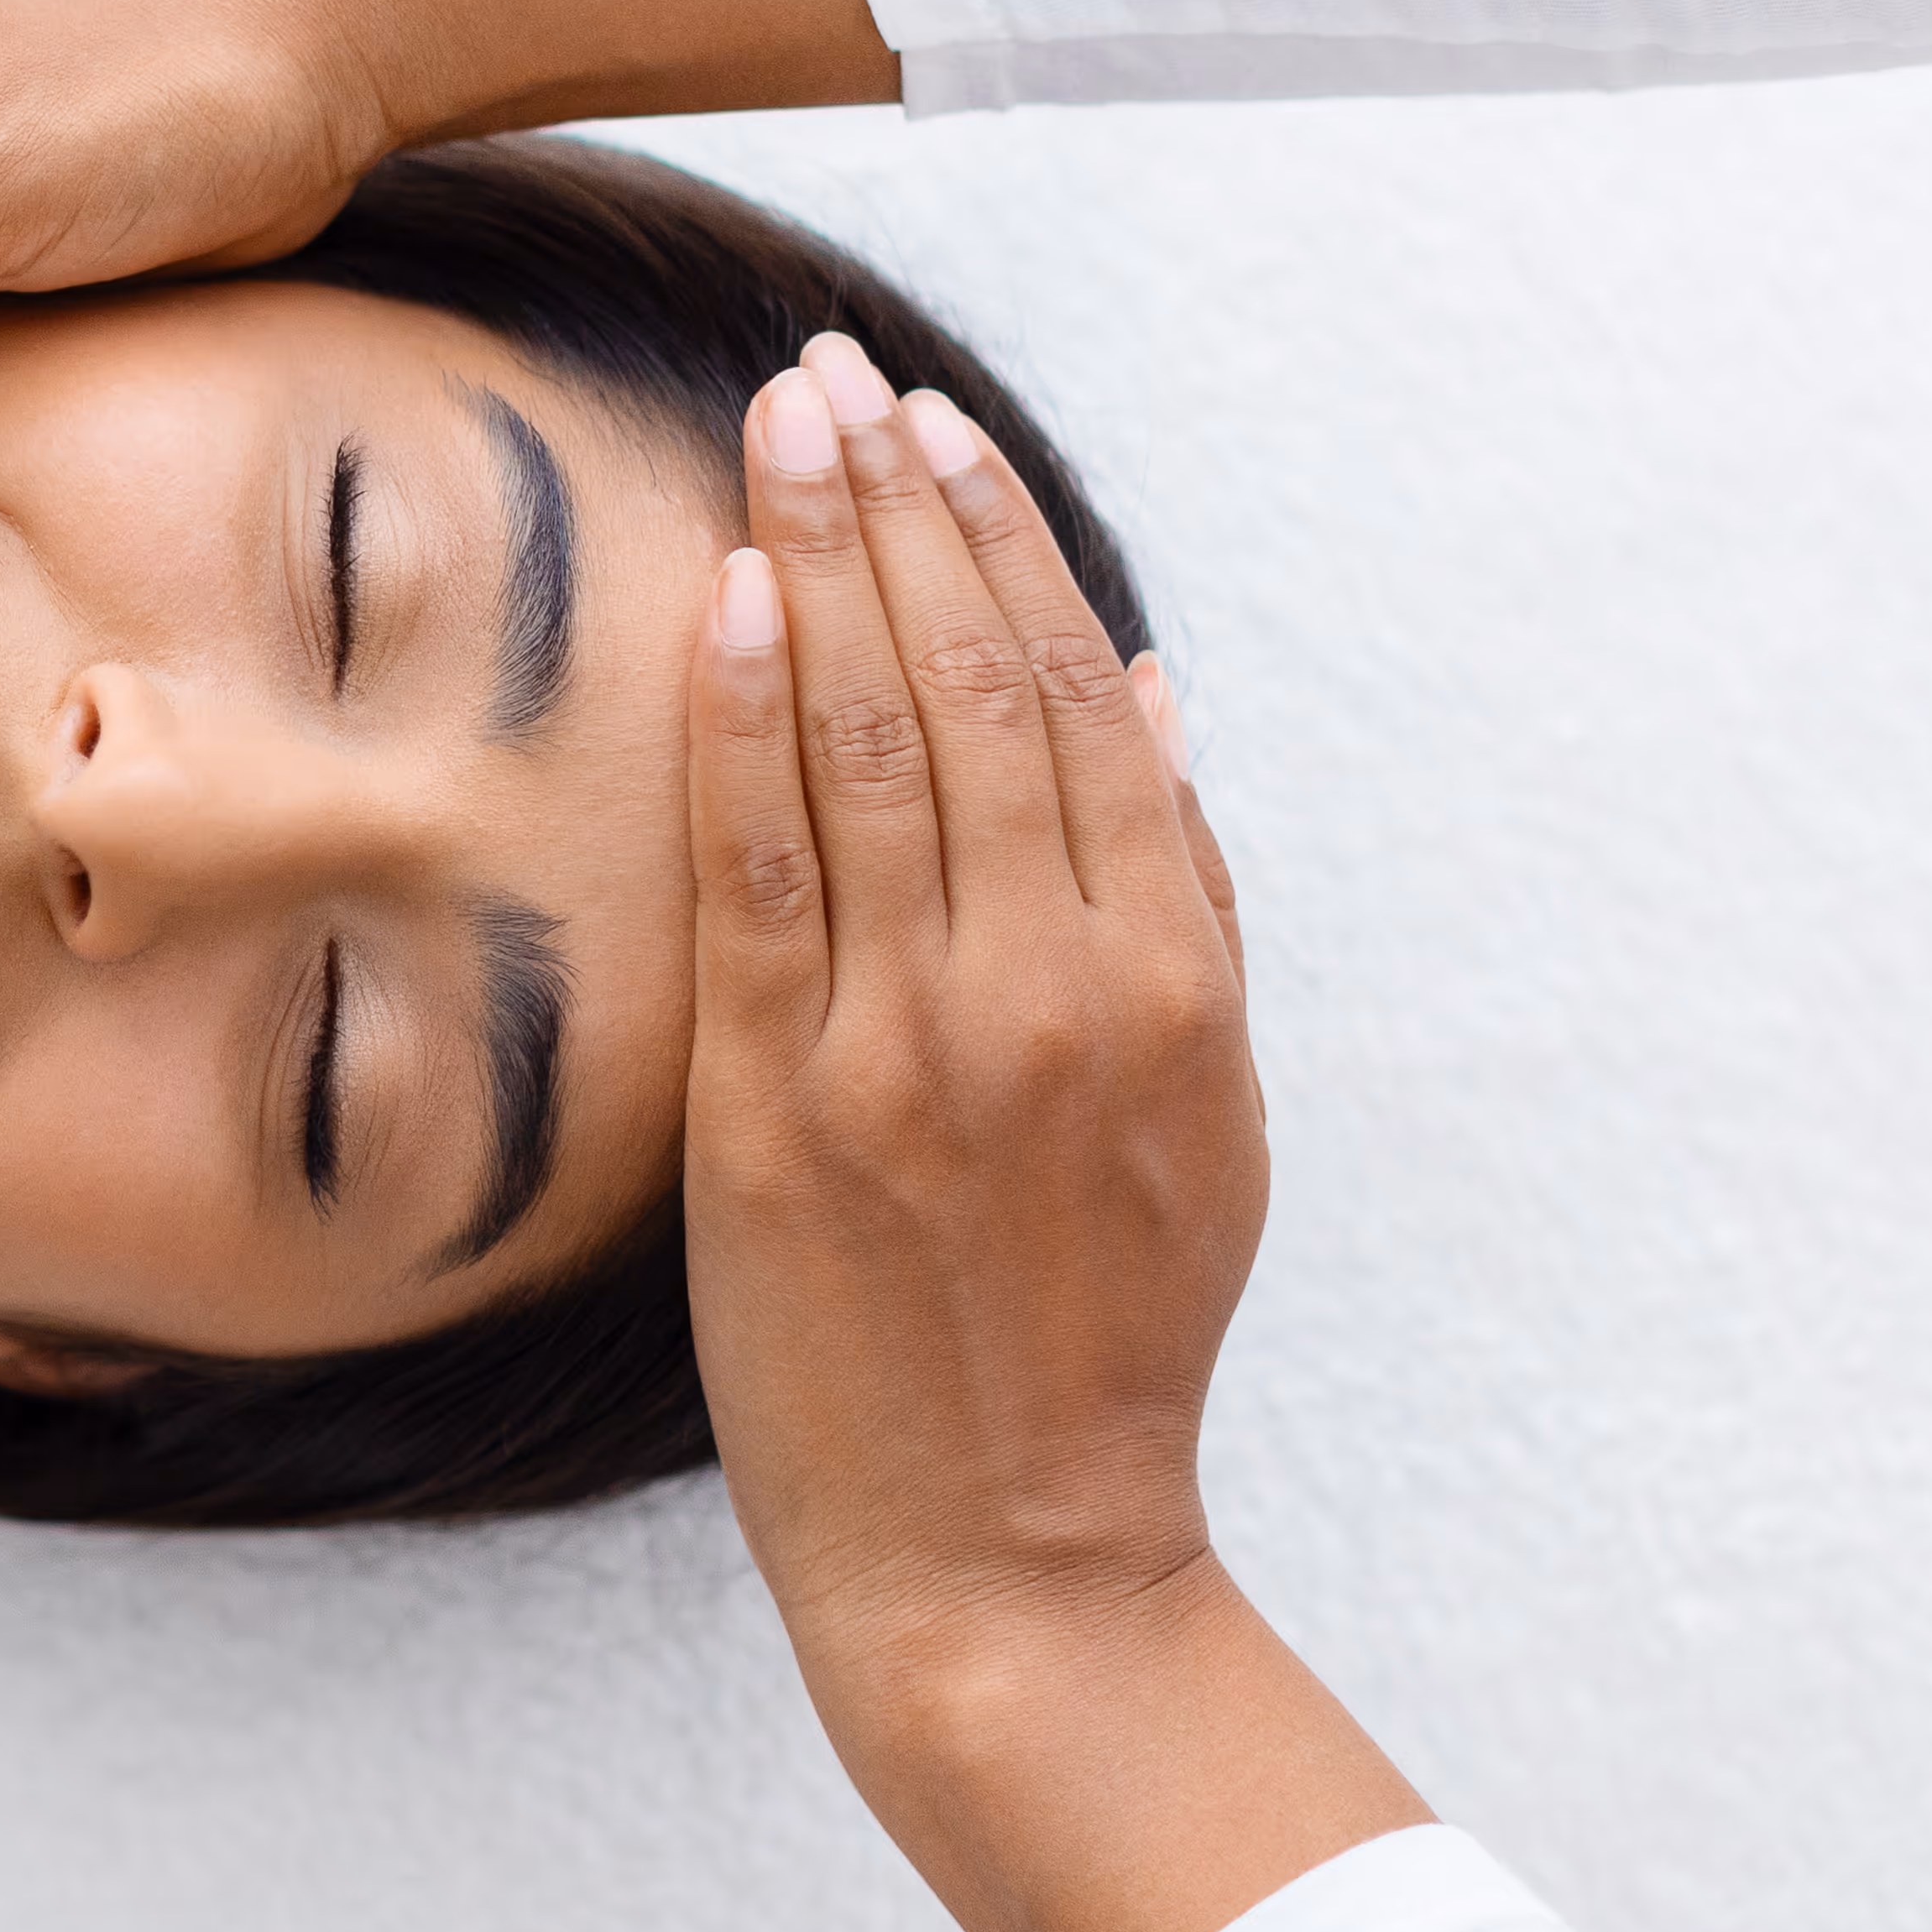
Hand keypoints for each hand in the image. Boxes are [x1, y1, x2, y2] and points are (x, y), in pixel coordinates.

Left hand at [686, 333, 1413, 1931]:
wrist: (1006, 1555)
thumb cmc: (1092, 1334)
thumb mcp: (1199, 1114)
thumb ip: (1182, 899)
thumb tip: (1151, 685)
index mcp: (1165, 983)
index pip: (1078, 705)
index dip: (1002, 548)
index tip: (937, 429)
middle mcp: (1053, 992)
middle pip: (975, 693)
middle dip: (899, 513)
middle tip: (831, 375)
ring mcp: (920, 1048)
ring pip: (877, 754)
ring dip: (824, 569)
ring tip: (778, 431)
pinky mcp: (793, 1111)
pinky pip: (768, 879)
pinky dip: (751, 731)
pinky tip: (732, 607)